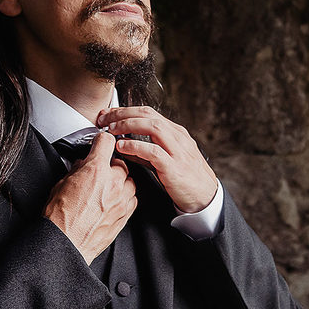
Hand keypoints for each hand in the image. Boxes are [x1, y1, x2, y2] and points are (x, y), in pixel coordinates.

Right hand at [44, 132, 136, 263]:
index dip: (102, 141)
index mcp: (95, 170)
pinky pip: (133, 198)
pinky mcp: (125, 214)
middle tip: (99, 173)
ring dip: (121, 182)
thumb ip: (77, 169)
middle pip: (121, 162)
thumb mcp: (61, 184)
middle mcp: (113, 183)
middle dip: (111, 166)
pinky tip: (113, 201)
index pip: (107, 141)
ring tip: (105, 189)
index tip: (101, 144)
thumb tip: (83, 164)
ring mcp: (121, 199)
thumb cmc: (60, 217)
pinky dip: (125, 197)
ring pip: (130, 180)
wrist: (66, 243)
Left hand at [96, 106, 217, 213]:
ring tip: (111, 131)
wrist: (206, 197)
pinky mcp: (174, 167)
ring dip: (127, 125)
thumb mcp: (166, 159)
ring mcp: (177, 151)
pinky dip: (135, 146)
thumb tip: (123, 145)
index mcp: (175, 132)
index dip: (124, 111)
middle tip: (103, 119)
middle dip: (122, 113)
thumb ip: (145, 151)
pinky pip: (153, 152)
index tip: (107, 115)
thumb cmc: (186, 179)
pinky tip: (122, 147)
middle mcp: (177, 137)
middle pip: (147, 114)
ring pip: (152, 127)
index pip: (147, 112)